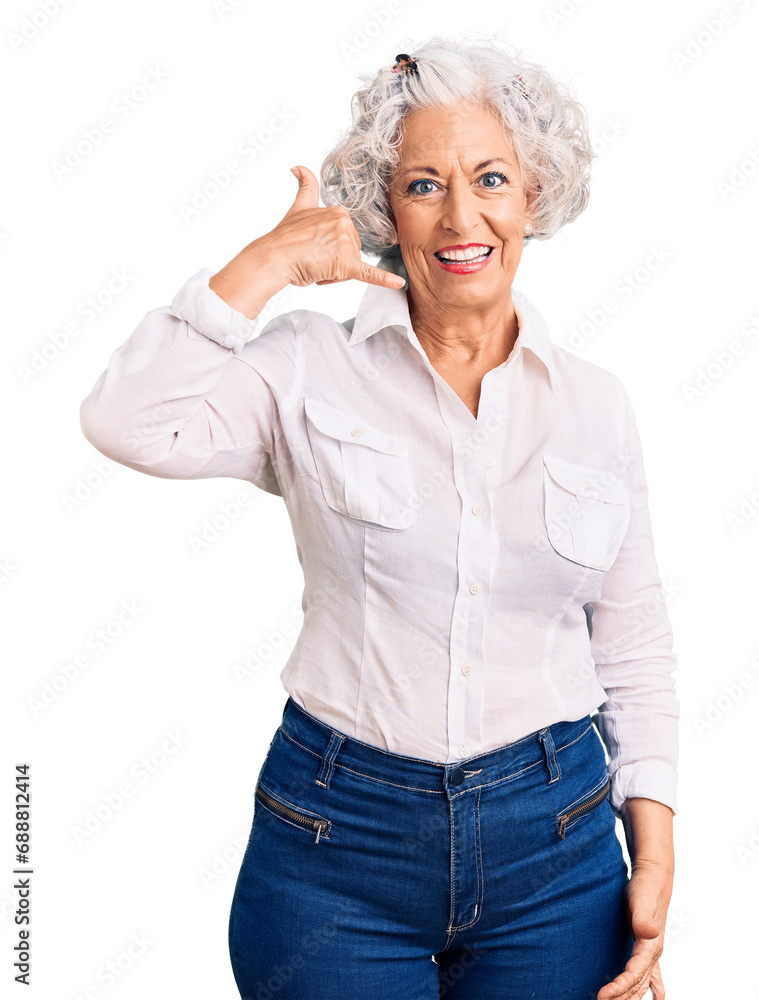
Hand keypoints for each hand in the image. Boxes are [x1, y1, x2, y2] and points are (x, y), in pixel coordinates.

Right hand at [259, 165, 404, 289]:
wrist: (274, 257)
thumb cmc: (285, 238)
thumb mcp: (299, 205)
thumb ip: (305, 185)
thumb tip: (297, 167)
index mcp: (340, 212)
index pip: (345, 237)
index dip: (329, 247)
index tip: (313, 247)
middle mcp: (345, 224)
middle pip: (350, 252)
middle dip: (333, 261)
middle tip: (313, 259)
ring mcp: (347, 243)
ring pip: (350, 266)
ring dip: (334, 272)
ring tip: (316, 267)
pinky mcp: (347, 264)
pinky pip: (369, 273)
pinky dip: (384, 280)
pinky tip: (398, 283)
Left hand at [597, 862, 671, 999]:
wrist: (653, 879)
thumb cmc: (644, 888)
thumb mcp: (641, 900)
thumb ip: (644, 918)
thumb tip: (650, 932)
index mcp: (651, 946)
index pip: (634, 974)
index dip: (619, 987)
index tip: (602, 996)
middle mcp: (653, 954)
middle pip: (637, 984)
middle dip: (621, 997)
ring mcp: (651, 953)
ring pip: (642, 983)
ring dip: (630, 997)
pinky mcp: (646, 948)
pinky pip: (650, 976)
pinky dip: (651, 990)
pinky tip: (656, 998)